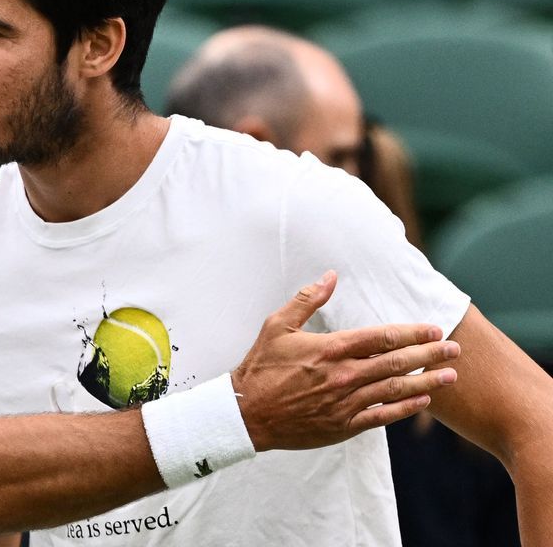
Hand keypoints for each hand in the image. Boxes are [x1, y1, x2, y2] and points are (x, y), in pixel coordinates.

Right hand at [232, 270, 458, 451]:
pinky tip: (423, 400)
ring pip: (395, 389)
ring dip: (426, 381)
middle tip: (454, 349)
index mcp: (330, 349)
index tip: (433, 328)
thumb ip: (306, 300)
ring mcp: (345, 403)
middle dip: (429, 354)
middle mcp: (343, 375)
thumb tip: (331, 276)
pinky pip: (383, 416)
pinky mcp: (343, 425)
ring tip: (450, 375)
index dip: (411, 332)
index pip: (381, 337)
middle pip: (396, 362)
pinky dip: (405, 408)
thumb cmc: (261, 367)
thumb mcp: (277, 325)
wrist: (247, 413)